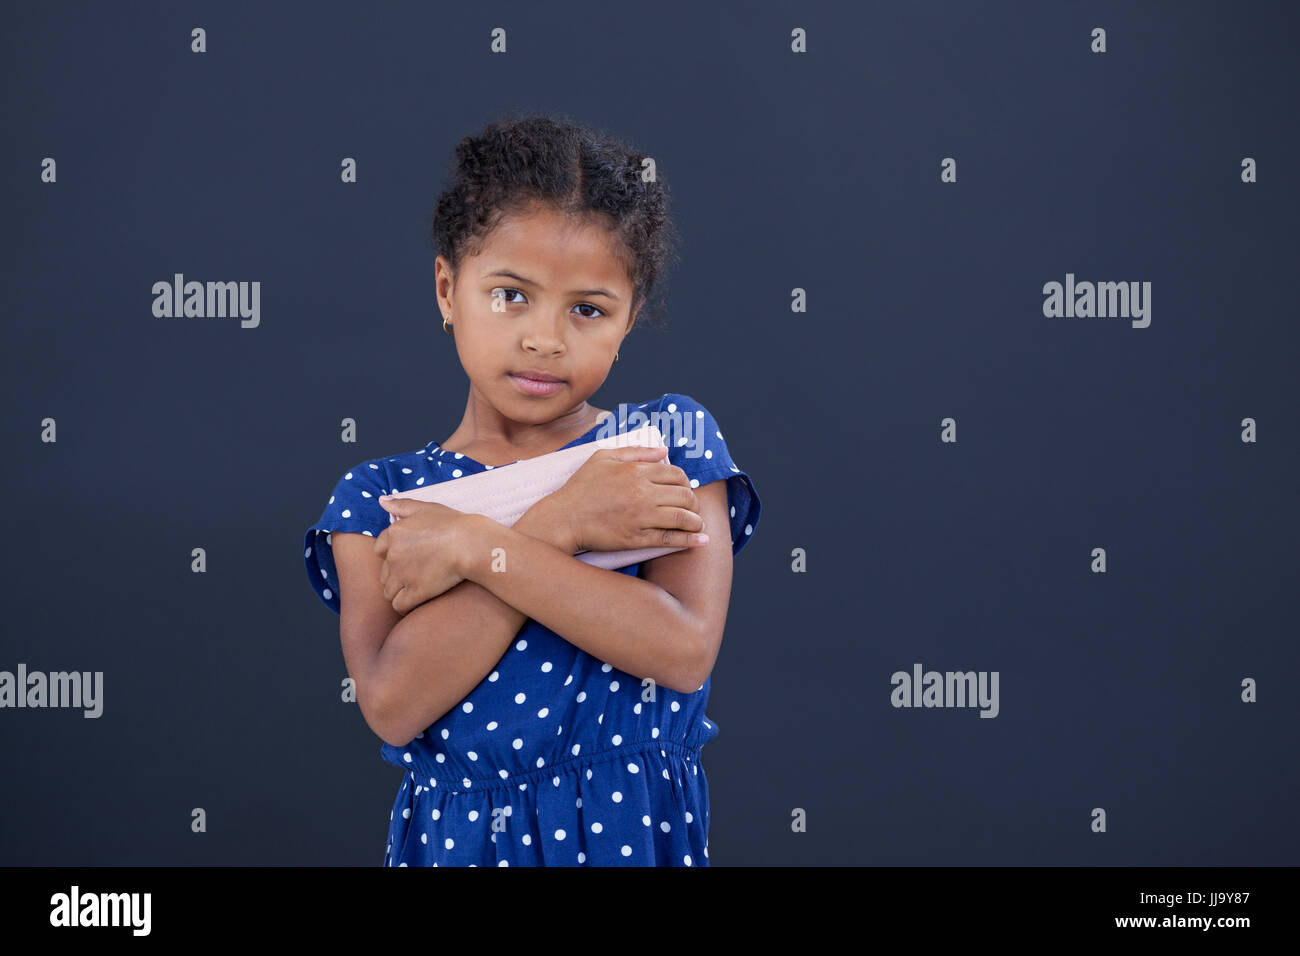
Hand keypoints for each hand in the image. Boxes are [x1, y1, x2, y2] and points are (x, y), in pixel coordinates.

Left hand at [373, 496, 474, 613]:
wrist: (471, 543)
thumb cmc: (453, 524)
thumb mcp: (426, 507)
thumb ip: (402, 505)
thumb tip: (382, 501)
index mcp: (394, 533)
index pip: (379, 550)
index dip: (392, 555)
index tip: (409, 557)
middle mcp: (393, 554)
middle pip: (384, 573)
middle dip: (396, 575)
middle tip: (416, 574)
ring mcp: (403, 574)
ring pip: (388, 591)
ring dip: (399, 591)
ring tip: (417, 589)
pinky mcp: (415, 592)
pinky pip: (399, 605)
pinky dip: (405, 605)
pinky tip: (417, 600)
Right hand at [548, 445, 708, 553]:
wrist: (564, 519)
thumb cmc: (581, 488)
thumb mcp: (602, 458)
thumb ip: (635, 451)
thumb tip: (664, 451)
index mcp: (636, 472)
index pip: (676, 474)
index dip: (685, 482)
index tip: (683, 489)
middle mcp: (642, 493)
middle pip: (684, 495)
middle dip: (693, 502)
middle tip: (691, 507)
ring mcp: (642, 517)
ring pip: (683, 517)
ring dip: (696, 521)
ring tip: (697, 524)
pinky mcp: (637, 539)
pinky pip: (670, 539)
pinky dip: (690, 540)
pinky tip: (701, 541)